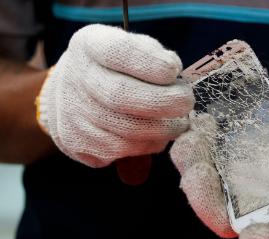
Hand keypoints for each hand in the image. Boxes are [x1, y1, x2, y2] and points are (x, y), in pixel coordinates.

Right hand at [36, 24, 193, 167]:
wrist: (72, 93)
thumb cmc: (116, 68)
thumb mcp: (132, 48)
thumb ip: (153, 55)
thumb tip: (173, 70)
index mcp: (89, 45)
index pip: (117, 52)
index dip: (149, 63)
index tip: (174, 70)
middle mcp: (74, 77)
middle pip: (119, 95)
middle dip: (162, 102)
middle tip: (186, 102)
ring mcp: (71, 113)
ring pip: (123, 130)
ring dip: (160, 130)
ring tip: (178, 123)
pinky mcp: (75, 142)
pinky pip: (119, 150)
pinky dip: (145, 146)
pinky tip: (156, 137)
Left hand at [171, 112, 268, 238]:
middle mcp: (264, 197)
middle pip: (228, 215)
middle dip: (206, 198)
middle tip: (199, 169)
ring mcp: (243, 178)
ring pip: (209, 186)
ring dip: (194, 166)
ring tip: (194, 135)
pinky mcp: (230, 155)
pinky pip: (206, 156)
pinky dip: (198, 141)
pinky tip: (198, 119)